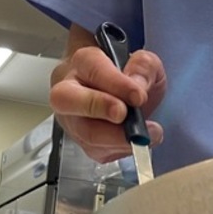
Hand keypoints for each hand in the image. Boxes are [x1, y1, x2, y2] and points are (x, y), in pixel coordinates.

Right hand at [49, 30, 165, 162]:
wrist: (119, 93)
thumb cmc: (126, 75)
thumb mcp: (144, 62)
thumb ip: (144, 68)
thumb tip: (138, 87)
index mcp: (84, 62)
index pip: (94, 69)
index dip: (116, 84)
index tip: (138, 95)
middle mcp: (70, 89)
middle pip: (68, 99)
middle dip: (98, 108)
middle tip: (123, 115)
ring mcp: (72, 118)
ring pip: (83, 132)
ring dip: (116, 138)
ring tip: (144, 135)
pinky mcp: (81, 142)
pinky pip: (97, 151)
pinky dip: (120, 150)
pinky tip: (135, 142)